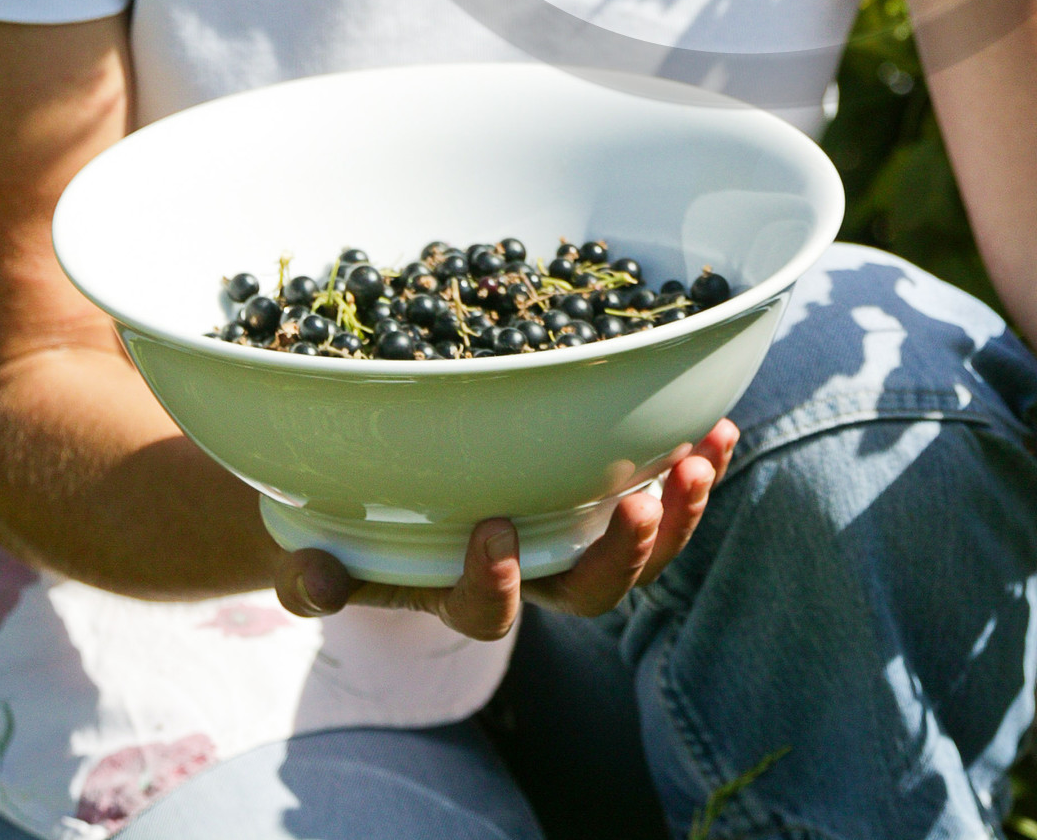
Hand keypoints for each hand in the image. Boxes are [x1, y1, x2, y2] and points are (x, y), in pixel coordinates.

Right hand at [273, 420, 737, 637]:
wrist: (383, 489)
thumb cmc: (349, 518)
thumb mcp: (319, 544)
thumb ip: (315, 574)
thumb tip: (316, 584)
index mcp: (465, 589)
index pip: (489, 612)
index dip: (494, 583)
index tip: (491, 528)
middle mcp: (534, 570)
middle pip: (593, 593)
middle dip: (624, 553)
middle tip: (639, 502)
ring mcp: (577, 532)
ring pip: (645, 552)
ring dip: (682, 512)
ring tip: (699, 458)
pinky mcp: (607, 486)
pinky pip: (667, 493)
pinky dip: (699, 465)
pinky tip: (721, 425)